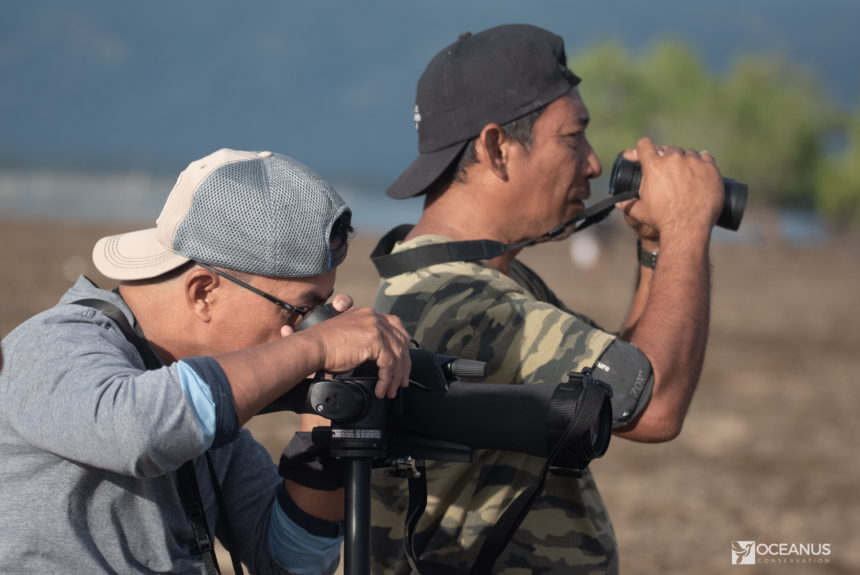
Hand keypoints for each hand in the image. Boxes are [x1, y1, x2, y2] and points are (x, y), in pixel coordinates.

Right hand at [294, 295, 410, 398]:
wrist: (312, 347)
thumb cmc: (323, 346)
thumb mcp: (347, 335)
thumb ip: (363, 339)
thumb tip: (376, 358)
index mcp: (368, 314)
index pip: (395, 326)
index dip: (402, 345)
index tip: (402, 362)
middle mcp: (373, 317)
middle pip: (400, 341)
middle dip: (403, 364)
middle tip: (401, 381)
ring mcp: (375, 327)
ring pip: (397, 354)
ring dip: (396, 376)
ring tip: (391, 390)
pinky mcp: (374, 340)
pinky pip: (388, 364)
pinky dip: (386, 379)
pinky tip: (381, 389)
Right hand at [616, 137, 723, 243]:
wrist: (687, 227)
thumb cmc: (661, 220)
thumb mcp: (640, 212)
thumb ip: (628, 204)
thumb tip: (619, 203)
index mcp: (653, 166)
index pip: (644, 144)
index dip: (644, 148)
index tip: (647, 153)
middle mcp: (673, 159)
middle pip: (669, 149)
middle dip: (668, 158)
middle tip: (670, 171)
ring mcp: (693, 162)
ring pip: (689, 153)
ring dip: (686, 161)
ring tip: (687, 174)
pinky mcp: (710, 168)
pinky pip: (706, 157)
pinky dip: (704, 162)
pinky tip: (701, 170)